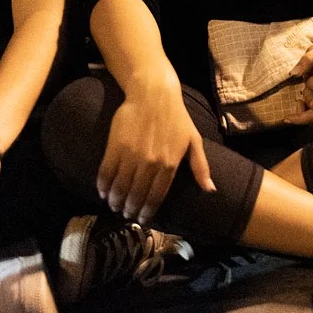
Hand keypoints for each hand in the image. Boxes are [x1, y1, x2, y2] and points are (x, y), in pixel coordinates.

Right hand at [98, 80, 215, 223]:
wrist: (154, 94)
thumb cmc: (177, 117)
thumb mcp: (194, 140)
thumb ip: (201, 167)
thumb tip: (210, 190)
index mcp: (170, 164)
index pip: (156, 196)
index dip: (148, 211)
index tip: (143, 218)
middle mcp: (150, 163)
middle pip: (136, 195)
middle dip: (130, 209)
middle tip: (126, 214)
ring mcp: (131, 155)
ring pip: (120, 187)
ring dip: (115, 200)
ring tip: (114, 205)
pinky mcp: (115, 147)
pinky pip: (106, 172)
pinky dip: (102, 185)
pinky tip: (103, 191)